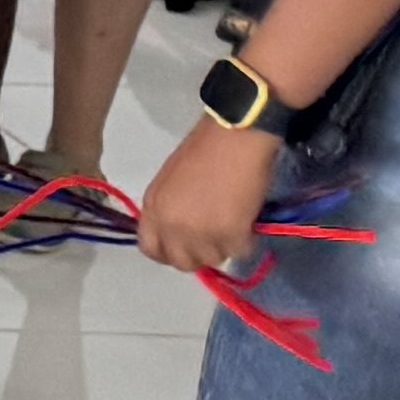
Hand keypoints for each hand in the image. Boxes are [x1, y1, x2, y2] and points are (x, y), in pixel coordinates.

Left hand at [137, 120, 280, 275]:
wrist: (235, 137)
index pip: (151, 249)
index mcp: (153, 208)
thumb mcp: (170, 182)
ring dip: (225, 246)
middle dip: (200, 254)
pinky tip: (247, 219)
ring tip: (234, 221)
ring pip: (214, 259)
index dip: (169, 252)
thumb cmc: (204, 151)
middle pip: (182, 262)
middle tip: (215, 238)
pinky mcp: (230, 236)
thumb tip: (180, 233)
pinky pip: (240, 251)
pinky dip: (247, 239)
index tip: (185, 248)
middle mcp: (171, 226)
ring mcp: (199, 234)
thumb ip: (169, 210)